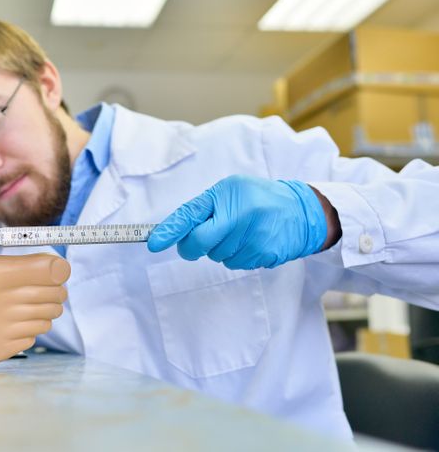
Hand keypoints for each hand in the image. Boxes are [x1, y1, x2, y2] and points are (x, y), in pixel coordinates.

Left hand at [147, 175, 327, 269]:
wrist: (302, 211)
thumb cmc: (257, 199)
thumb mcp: (231, 192)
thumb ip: (204, 210)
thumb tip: (176, 233)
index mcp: (228, 195)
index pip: (191, 215)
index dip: (170, 231)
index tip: (153, 244)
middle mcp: (240, 215)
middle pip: (200, 243)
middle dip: (193, 247)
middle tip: (200, 241)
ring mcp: (254, 237)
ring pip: (217, 256)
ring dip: (220, 250)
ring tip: (240, 232)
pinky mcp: (265, 255)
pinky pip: (236, 264)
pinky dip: (237, 256)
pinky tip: (251, 242)